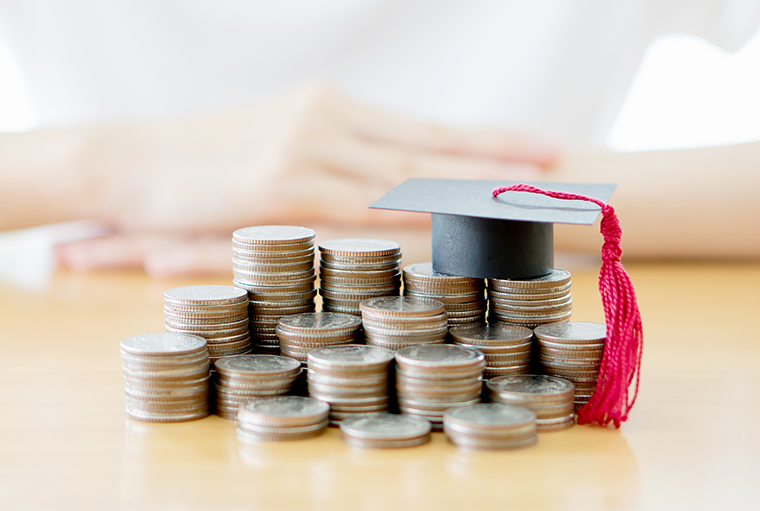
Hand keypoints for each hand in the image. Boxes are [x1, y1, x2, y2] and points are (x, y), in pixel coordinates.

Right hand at [57, 81, 559, 274]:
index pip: (428, 129)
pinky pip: (360, 206)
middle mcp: (332, 119)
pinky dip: (413, 220)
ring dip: (474, 194)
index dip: (489, 141)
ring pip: (409, 175)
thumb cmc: (206, 162)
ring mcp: (309, 148)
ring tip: (530, 206)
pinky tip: (453, 231)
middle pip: (434, 147)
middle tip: (566, 174)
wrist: (129, 160)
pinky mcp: (282, 186)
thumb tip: (383, 191)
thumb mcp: (278, 148)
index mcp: (336, 109)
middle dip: (503, 164)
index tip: (543, 151)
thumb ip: (334, 163)